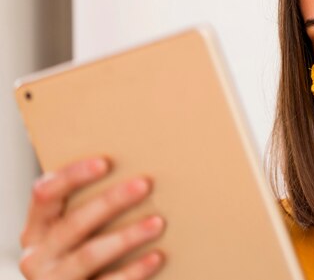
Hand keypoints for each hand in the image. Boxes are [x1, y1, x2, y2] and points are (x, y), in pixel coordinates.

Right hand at [19, 157, 165, 279]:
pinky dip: (133, 270)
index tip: (105, 162)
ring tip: (157, 222)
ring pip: (89, 254)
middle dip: (111, 202)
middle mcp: (37, 254)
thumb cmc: (84, 249)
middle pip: (74, 223)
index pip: (46, 193)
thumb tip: (135, 172)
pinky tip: (156, 257)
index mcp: (36, 227)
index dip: (73, 176)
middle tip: (144, 184)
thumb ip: (90, 205)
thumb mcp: (77, 228)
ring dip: (127, 237)